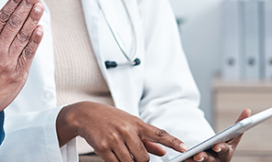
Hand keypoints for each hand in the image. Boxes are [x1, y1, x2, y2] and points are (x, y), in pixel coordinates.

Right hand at [0, 0, 43, 123]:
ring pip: (24, 36)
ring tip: (40, 5)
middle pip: (15, 22)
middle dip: (26, 5)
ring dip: (33, 19)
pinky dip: (35, 41)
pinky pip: (28, 55)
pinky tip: (40, 29)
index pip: (2, 17)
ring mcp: (9, 62)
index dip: (14, 2)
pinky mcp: (18, 74)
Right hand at [56, 102, 187, 161]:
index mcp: (137, 123)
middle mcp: (127, 130)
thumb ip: (148, 140)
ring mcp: (115, 139)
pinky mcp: (103, 147)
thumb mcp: (131, 124)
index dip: (173, 142)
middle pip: (143, 158)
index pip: (159, 133)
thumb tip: (163, 152)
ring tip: (120, 151)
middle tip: (132, 153)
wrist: (86, 114)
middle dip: (140, 160)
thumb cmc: (112, 119)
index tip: (185, 148)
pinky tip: (113, 155)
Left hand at [186, 109, 250, 161]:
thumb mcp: (232, 135)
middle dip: (205, 157)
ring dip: (195, 161)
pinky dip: (189, 161)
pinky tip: (183, 159)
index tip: (215, 146)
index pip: (225, 149)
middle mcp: (219, 159)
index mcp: (228, 151)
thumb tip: (247, 109)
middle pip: (211, 159)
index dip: (221, 148)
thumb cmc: (226, 143)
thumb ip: (239, 124)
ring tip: (187, 158)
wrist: (217, 156)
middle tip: (198, 155)